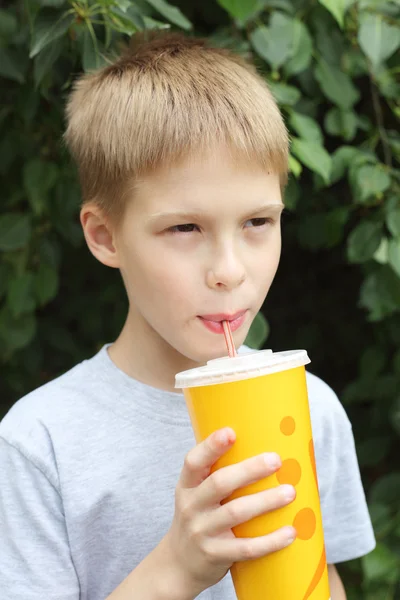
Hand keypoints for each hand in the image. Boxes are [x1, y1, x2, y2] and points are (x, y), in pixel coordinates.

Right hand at [164, 427, 296, 596]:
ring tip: (289, 492)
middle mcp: (191, 506)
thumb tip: (262, 449)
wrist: (178, 564)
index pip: (194, 461)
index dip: (211, 446)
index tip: (231, 432)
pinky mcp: (215, 555)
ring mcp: (201, 531)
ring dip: (265, 501)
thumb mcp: (196, 494)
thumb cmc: (198, 518)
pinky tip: (290, 532)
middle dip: (249, 470)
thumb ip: (217, 474)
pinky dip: (270, 541)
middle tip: (276, 460)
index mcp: (187, 485)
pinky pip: (246, 548)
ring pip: (235, 512)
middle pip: (219, 483)